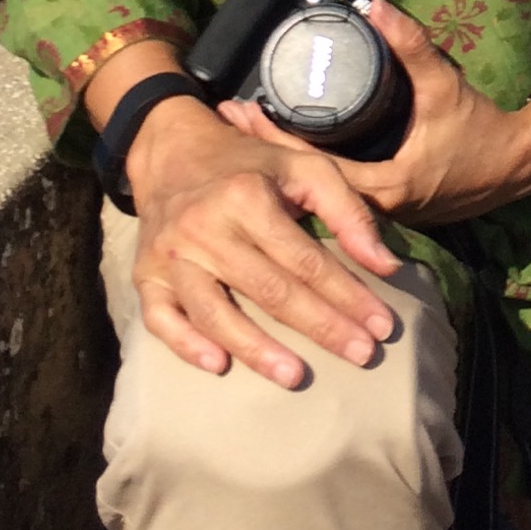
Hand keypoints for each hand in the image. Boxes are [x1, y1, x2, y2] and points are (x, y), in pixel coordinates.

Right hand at [125, 89, 402, 389]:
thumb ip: (348, 212)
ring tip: (296, 377)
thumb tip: (386, 266)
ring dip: (256, 350)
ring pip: (215, 312)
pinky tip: (219, 366)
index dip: (348, 295)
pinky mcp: (144, 276)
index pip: (306, 259)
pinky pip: (160, 320)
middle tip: (361, 355)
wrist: (172, 152)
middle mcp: (205, 229)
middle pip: (269, 290)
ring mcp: (171, 257)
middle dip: (320, 326)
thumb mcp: (303, 168)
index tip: (382, 325)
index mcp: (247, 197)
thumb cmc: (248, 166)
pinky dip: (187, 345)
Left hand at [222, 0, 530, 224]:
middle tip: (225, 119)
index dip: (272, 141)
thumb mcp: (444, 83)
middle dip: (264, 151)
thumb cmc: (480, 129)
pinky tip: (284, 154)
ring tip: (242, 135)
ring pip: (316, 195)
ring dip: (281, 163)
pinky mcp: (381, 210)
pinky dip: (305, 173)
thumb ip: (411, 45)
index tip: (240, 111)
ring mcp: (376, 216)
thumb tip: (375, 6)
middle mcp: (372, 210)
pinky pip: (332, 195)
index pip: (311, 170)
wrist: (518, 165)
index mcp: (381, 187)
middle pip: (303, 186)